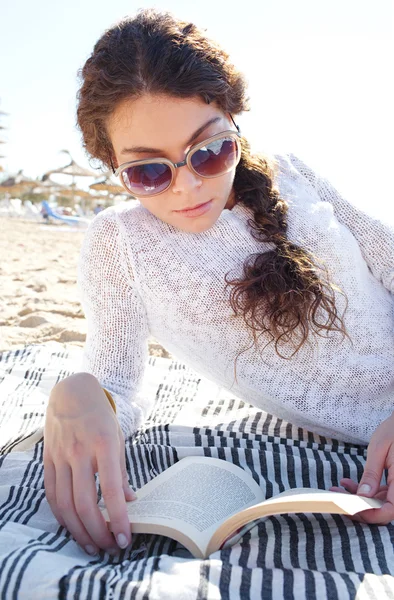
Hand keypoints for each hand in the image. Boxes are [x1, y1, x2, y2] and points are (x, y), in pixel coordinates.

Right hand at [44, 372, 135, 555]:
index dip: (118, 517)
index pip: (110, 489)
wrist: (72, 394)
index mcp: (104, 444)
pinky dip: (62, 516)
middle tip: (110, 547)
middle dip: (98, 532)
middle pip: (85, 503)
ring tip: (93, 546)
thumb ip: (121, 472)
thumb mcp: (118, 439)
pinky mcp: (48, 461)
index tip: (125, 538)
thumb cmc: (100, 417)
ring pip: (66, 505)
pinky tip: (73, 527)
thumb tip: (129, 502)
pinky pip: (52, 495)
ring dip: (79, 531)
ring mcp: (60, 457)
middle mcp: (80, 452)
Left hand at [330, 413, 393, 524]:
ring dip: (360, 498)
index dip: (372, 514)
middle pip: (384, 508)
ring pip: (381, 502)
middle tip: (338, 497)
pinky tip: (348, 483)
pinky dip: (366, 490)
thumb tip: (363, 496)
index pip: (390, 510)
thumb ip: (372, 474)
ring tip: (339, 487)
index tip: (351, 508)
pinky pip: (381, 492)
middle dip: (359, 506)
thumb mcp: (379, 449)